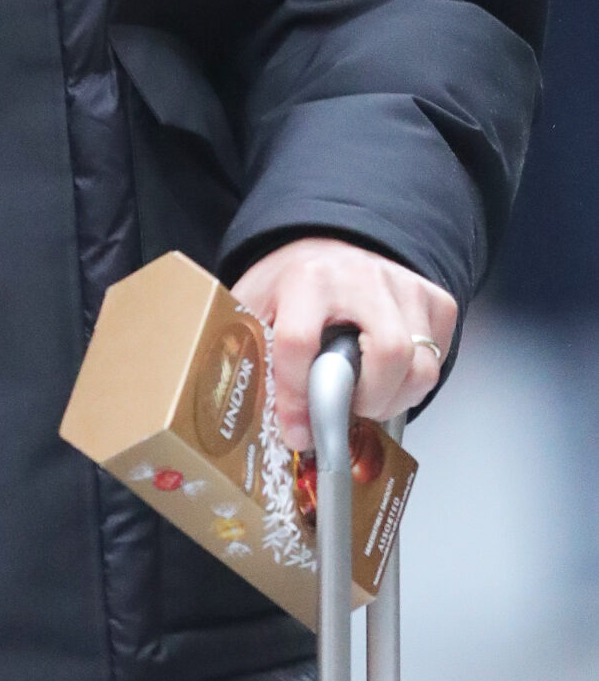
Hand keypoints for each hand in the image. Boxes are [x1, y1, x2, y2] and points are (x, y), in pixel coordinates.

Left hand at [230, 238, 456, 450]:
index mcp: (305, 279)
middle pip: (388, 352)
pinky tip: (389, 375)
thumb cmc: (292, 284)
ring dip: (395, 398)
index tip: (297, 432)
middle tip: (350, 409)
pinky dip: (415, 381)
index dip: (297, 398)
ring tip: (367, 396)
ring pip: (421, 365)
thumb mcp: (254, 306)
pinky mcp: (434, 298)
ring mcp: (404, 285)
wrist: (329, 248)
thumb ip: (248, 349)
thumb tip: (241, 413)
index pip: (300, 343)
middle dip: (370, 399)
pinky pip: (439, 358)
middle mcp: (361, 276)